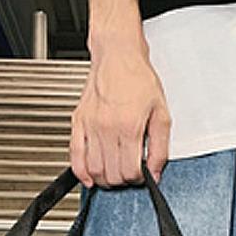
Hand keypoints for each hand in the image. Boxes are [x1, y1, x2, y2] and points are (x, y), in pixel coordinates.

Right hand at [70, 38, 171, 187]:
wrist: (117, 55)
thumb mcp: (161, 113)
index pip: (131, 171)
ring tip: (113, 175)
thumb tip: (155, 173)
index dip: (138, 179)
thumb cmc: (138, 79)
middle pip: (112, 174)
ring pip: (94, 170)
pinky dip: (81, 172)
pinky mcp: (78, 122)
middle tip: (129, 174)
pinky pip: (74, 155)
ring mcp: (90, 126)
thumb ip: (160, 147)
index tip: (142, 175)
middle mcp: (107, 127)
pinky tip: (89, 177)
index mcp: (129, 126)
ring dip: (104, 180)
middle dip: (123, 181)